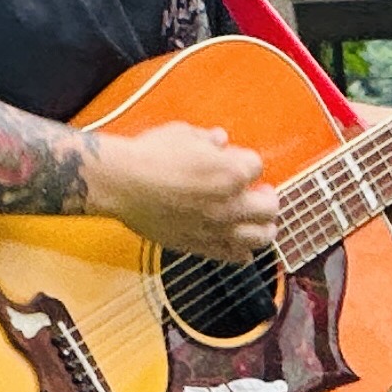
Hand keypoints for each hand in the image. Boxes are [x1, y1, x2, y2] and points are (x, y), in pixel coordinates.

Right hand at [86, 119, 278, 263]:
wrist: (121, 183)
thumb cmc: (149, 156)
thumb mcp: (184, 134)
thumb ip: (208, 139)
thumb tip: (219, 140)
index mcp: (232, 172)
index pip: (257, 166)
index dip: (246, 161)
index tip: (235, 160)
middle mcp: (230, 203)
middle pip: (270, 207)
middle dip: (267, 197)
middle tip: (259, 193)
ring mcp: (217, 228)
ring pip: (260, 237)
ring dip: (264, 228)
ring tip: (258, 222)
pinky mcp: (199, 245)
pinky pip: (232, 256)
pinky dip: (240, 252)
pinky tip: (239, 246)